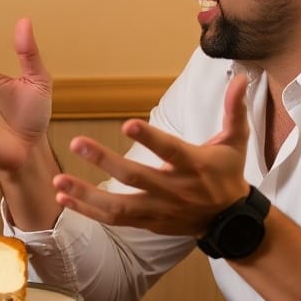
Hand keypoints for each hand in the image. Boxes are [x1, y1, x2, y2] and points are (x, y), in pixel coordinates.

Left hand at [53, 73, 251, 234]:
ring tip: (58, 180)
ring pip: (119, 205)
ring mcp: (159, 210)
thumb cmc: (228, 175)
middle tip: (77, 143)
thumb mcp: (236, 142)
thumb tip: (241, 77)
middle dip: (105, 161)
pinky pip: (113, 219)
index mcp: (194, 166)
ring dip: (86, 194)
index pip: (169, 150)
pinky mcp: (147, 223)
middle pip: (136, 177)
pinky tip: (64, 197)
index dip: (149, 138)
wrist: (229, 221)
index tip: (127, 123)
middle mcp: (174, 190)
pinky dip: (87, 211)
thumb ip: (234, 110)